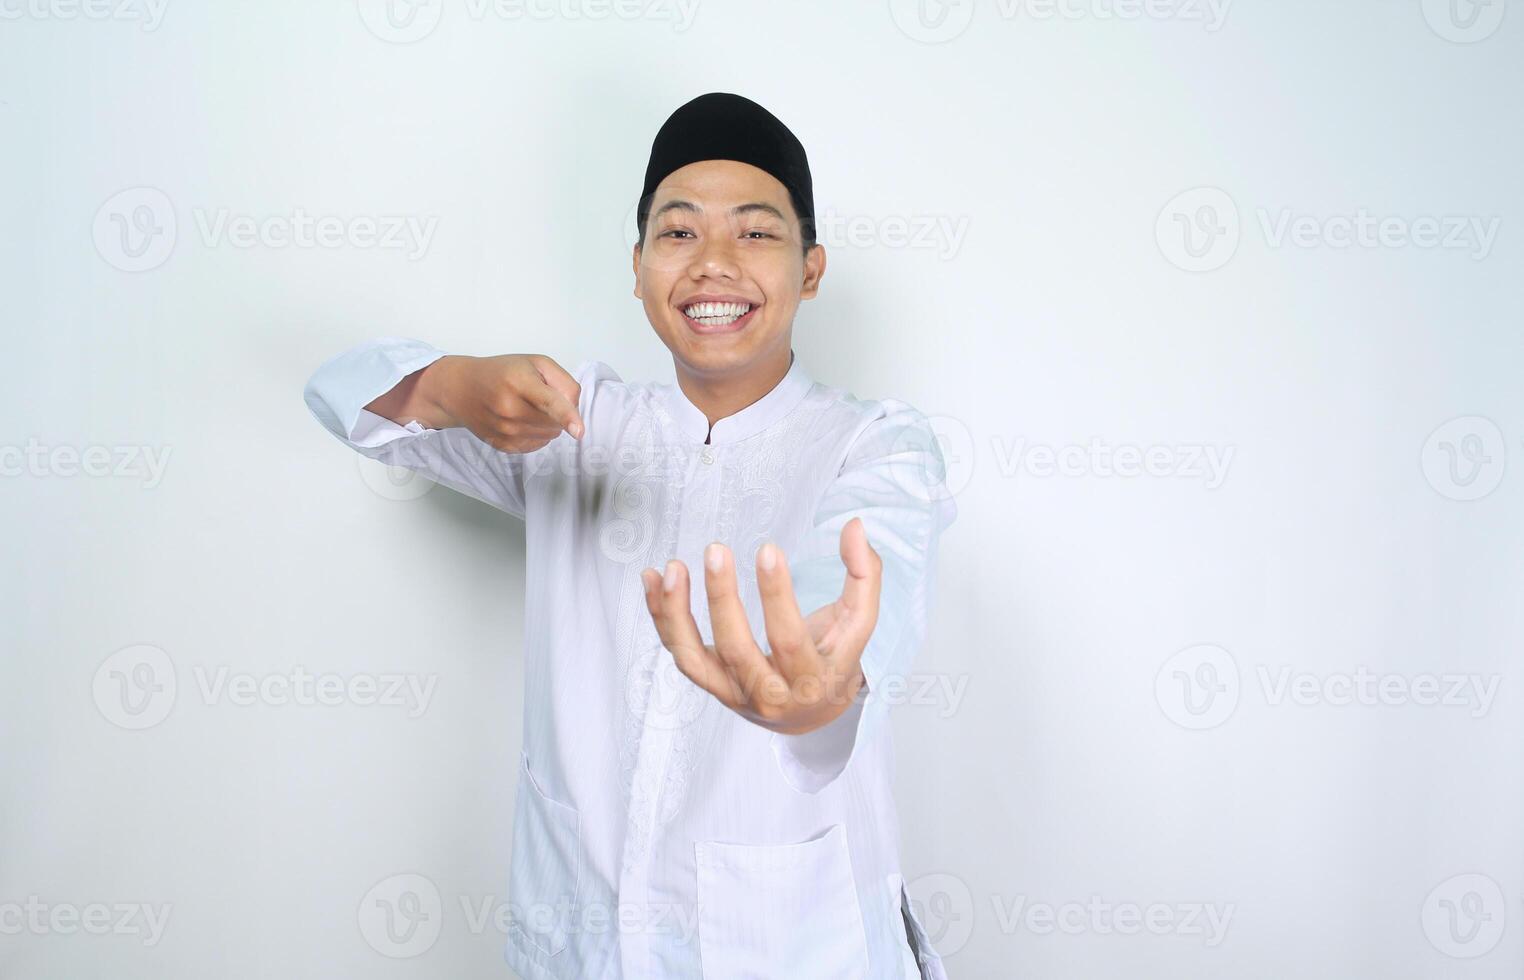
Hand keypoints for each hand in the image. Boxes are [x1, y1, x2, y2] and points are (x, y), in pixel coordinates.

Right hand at [371, 353, 583, 450]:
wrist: (461, 389)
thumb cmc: (503, 372)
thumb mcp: (535, 363)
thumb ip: (563, 381)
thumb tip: (575, 409)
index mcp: (519, 382)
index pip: (548, 402)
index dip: (567, 417)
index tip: (579, 432)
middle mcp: (509, 409)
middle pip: (555, 422)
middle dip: (558, 412)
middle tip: (539, 397)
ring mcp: (504, 431)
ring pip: (548, 436)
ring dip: (548, 424)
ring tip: (528, 407)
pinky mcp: (502, 445)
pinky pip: (536, 445)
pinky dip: (537, 435)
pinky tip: (522, 420)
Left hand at [639, 517, 880, 735]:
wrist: (810, 714)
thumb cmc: (833, 659)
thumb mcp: (858, 623)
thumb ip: (864, 574)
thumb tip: (854, 526)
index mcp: (812, 680)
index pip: (789, 639)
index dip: (776, 595)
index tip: (767, 549)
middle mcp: (769, 695)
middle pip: (736, 649)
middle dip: (722, 598)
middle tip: (715, 550)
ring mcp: (734, 694)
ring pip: (694, 658)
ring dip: (676, 612)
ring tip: (673, 568)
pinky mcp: (711, 686)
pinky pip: (680, 653)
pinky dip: (661, 617)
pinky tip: (654, 578)